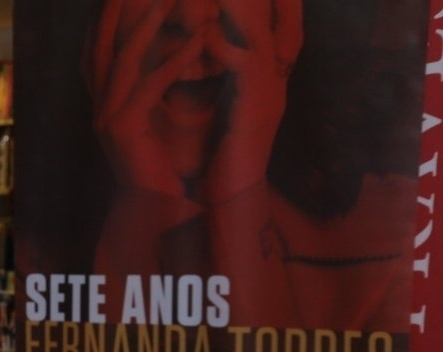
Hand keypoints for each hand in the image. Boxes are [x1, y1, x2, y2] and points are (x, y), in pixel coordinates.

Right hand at [88, 0, 207, 199]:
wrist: (159, 209)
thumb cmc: (165, 165)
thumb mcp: (157, 120)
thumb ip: (153, 89)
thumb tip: (168, 54)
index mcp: (104, 105)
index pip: (98, 53)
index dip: (106, 21)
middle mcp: (98, 108)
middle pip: (100, 47)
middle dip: (114, 11)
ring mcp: (106, 118)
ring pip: (122, 59)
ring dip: (146, 24)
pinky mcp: (123, 129)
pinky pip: (149, 85)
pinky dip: (173, 60)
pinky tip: (196, 40)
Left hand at [200, 0, 299, 204]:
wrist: (230, 196)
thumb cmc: (223, 153)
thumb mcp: (229, 105)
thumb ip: (228, 73)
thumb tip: (212, 41)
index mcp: (269, 76)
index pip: (283, 23)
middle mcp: (276, 77)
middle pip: (281, 18)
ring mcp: (270, 91)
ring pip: (262, 35)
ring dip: (242, 7)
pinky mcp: (254, 108)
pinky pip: (242, 68)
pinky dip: (223, 47)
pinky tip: (206, 31)